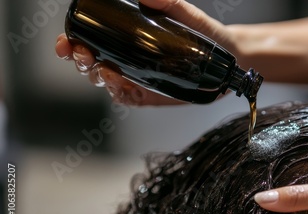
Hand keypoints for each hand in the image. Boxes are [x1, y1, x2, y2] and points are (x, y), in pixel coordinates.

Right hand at [55, 0, 232, 105]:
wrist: (227, 58)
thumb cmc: (204, 35)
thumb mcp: (185, 14)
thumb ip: (167, 3)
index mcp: (128, 39)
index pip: (93, 39)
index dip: (75, 40)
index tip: (68, 40)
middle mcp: (128, 58)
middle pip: (92, 61)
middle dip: (80, 59)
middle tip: (81, 54)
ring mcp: (137, 77)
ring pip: (105, 80)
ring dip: (97, 76)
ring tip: (104, 69)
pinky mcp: (150, 94)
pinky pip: (127, 97)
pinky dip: (119, 92)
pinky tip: (120, 84)